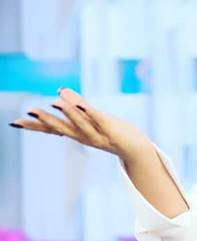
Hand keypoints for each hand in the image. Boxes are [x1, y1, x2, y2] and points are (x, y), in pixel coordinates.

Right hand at [8, 87, 152, 159]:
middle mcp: (85, 137)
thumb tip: (59, 91)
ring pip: (81, 125)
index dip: (35, 126)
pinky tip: (83, 106)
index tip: (15, 122)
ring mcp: (99, 136)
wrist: (138, 149)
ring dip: (68, 115)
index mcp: (78, 133)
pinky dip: (91, 114)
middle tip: (27, 114)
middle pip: (62, 129)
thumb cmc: (115, 133)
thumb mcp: (93, 118)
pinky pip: (100, 121)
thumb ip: (77, 105)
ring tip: (54, 104)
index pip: (53, 129)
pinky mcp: (113, 132)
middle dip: (45, 121)